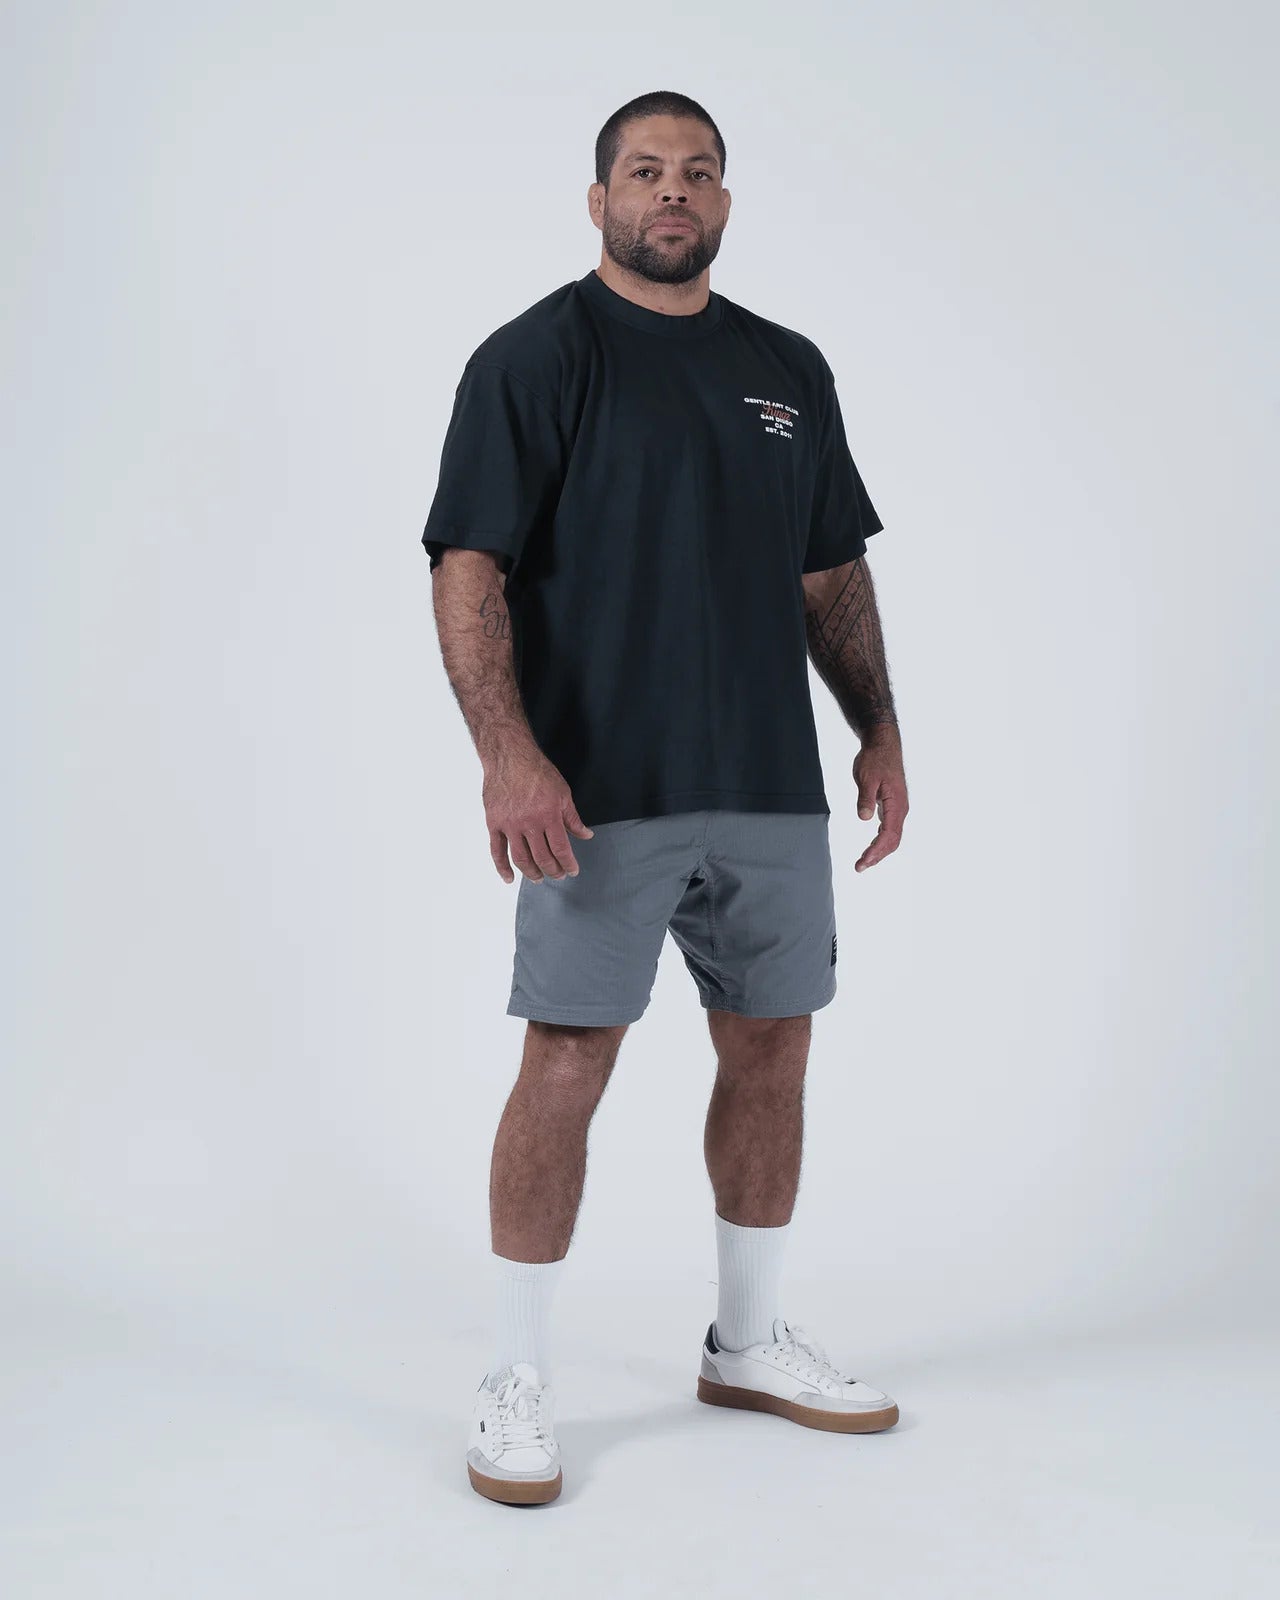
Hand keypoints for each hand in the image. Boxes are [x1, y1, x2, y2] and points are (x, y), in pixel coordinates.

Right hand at [482, 747, 593, 883]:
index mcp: (549, 815)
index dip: (568, 863)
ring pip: (521, 858)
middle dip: (553, 870)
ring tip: (538, 877)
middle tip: (558, 874)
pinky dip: (502, 867)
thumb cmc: (537, 771)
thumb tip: (586, 835)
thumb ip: (573, 818)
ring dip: (532, 872)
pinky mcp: (494, 823)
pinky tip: (510, 878)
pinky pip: (496, 850)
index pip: (561, 848)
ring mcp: (509, 825)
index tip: (572, 870)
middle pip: (542, 857)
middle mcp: (529, 823)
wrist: (509, 756)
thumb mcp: (562, 792)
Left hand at [852, 725, 907, 871]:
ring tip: (863, 862)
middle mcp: (900, 809)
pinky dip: (880, 841)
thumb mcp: (866, 777)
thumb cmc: (875, 759)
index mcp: (896, 804)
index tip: (862, 862)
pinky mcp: (892, 806)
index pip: (888, 835)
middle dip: (877, 856)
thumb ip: (865, 798)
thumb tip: (864, 818)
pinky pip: (889, 829)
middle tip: (859, 867)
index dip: (876, 851)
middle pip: (892, 841)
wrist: (883, 744)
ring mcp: (897, 808)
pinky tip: (871, 847)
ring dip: (879, 851)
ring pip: (892, 837)